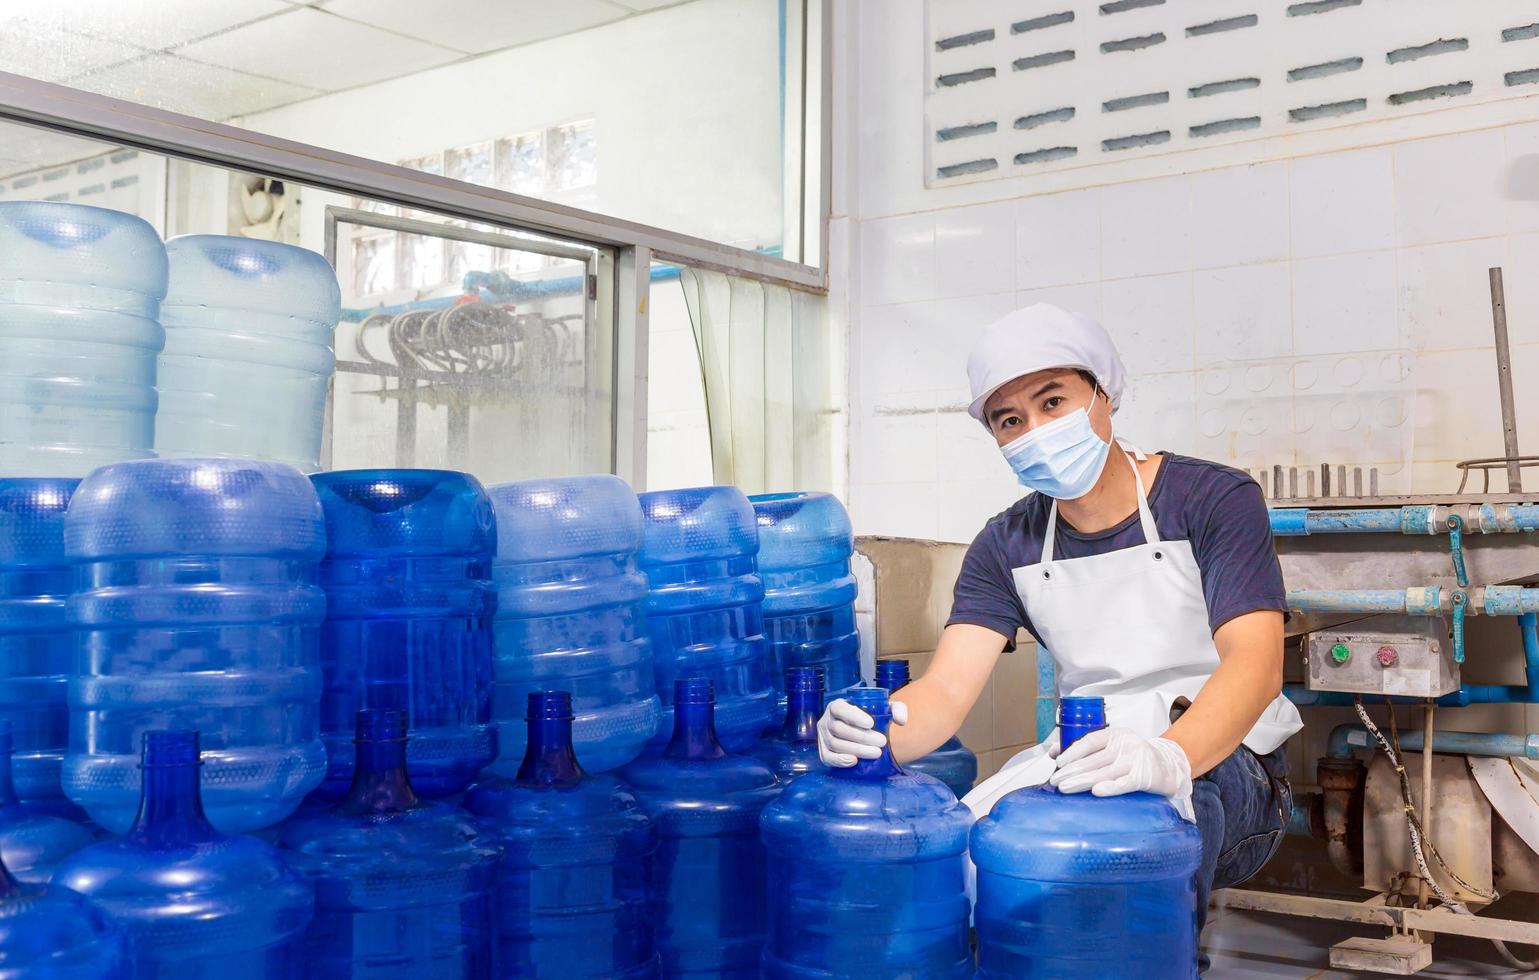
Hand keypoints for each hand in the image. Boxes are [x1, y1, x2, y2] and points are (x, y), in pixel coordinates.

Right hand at [816, 698, 908, 766]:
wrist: (861, 732)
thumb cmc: (871, 717)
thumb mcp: (884, 708)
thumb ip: (897, 709)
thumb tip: (901, 720)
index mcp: (837, 706)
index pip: (840, 709)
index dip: (853, 716)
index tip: (871, 723)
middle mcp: (827, 720)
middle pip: (839, 729)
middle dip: (861, 737)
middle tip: (882, 742)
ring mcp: (823, 737)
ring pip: (835, 744)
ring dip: (856, 750)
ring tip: (876, 753)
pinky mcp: (824, 751)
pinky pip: (827, 757)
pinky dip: (840, 760)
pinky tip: (855, 761)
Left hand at [1048, 726, 1191, 798]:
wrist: (1170, 767)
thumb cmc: (1134, 758)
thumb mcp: (1113, 747)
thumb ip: (1086, 749)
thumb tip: (1053, 753)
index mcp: (1116, 735)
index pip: (1091, 740)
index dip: (1073, 751)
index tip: (1058, 762)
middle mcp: (1126, 745)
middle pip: (1094, 759)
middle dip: (1072, 770)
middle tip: (1055, 780)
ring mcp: (1137, 760)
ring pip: (1105, 772)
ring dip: (1083, 781)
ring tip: (1065, 788)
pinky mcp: (1145, 777)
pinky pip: (1126, 783)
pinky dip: (1111, 787)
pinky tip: (1097, 792)